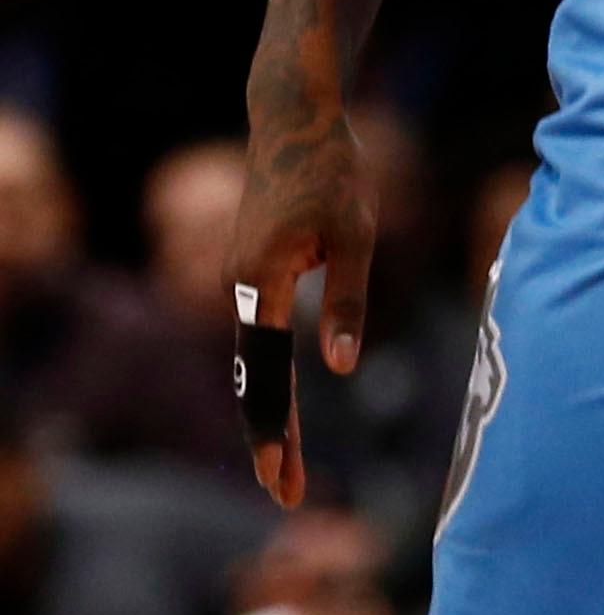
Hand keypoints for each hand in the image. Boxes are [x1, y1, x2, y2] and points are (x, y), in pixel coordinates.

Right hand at [225, 106, 376, 504]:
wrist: (293, 117)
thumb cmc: (331, 168)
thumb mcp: (354, 232)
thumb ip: (346, 300)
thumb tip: (340, 370)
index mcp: (260, 279)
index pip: (266, 371)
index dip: (276, 430)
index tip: (281, 480)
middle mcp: (238, 285)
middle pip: (254, 377)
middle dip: (270, 440)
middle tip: (288, 497)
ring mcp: (238, 279)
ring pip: (254, 361)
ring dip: (269, 414)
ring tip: (290, 470)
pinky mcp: (249, 270)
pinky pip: (256, 339)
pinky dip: (268, 381)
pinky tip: (281, 413)